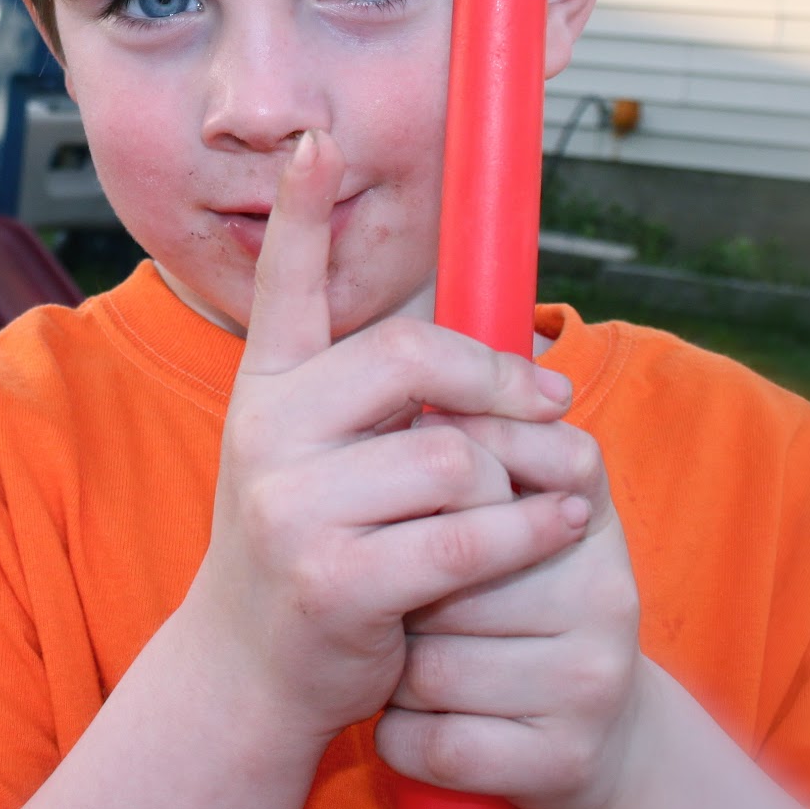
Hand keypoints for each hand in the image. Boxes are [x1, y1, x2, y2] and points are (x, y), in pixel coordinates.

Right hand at [183, 129, 592, 748]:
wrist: (250, 667)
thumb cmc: (312, 542)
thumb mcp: (319, 455)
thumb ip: (377, 395)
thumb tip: (491, 341)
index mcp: (267, 386)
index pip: (283, 284)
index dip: (298, 209)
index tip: (315, 141)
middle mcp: (268, 430)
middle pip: (414, 357)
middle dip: (500, 376)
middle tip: (554, 392)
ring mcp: (294, 505)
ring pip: (457, 454)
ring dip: (520, 475)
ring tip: (543, 489)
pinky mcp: (337, 578)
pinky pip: (469, 535)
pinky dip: (531, 528)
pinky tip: (559, 521)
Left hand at [376, 408, 644, 808]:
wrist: (592, 738)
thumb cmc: (518, 601)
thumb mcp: (514, 510)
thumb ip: (473, 441)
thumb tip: (414, 399)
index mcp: (588, 511)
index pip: (504, 461)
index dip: (443, 477)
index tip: (405, 499)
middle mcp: (607, 591)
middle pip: (446, 570)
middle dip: (400, 589)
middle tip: (393, 597)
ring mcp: (591, 680)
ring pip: (432, 665)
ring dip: (393, 668)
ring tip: (403, 658)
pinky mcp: (563, 760)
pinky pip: (436, 742)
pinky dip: (401, 737)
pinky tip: (409, 718)